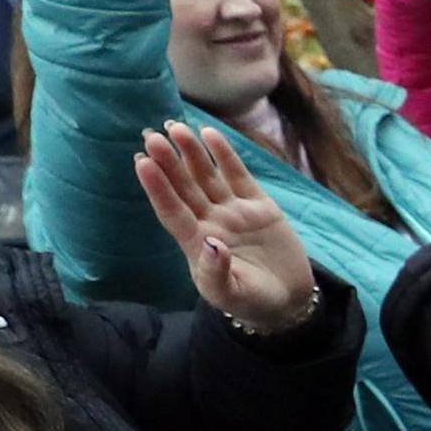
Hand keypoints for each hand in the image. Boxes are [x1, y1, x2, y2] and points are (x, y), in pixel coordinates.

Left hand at [138, 122, 318, 335]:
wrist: (287, 300)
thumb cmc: (252, 302)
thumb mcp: (232, 294)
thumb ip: (217, 272)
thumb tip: (210, 243)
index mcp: (196, 243)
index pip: (172, 211)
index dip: (157, 188)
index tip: (142, 163)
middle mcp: (210, 221)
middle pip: (184, 187)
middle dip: (168, 163)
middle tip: (151, 137)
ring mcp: (232, 210)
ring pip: (206, 176)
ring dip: (191, 153)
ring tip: (176, 128)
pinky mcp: (257, 204)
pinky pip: (237, 175)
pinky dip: (224, 155)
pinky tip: (210, 135)